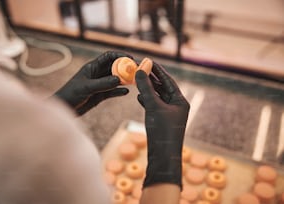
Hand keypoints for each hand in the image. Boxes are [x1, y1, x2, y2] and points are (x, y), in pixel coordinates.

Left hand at [55, 51, 130, 114]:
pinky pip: (112, 92)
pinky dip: (119, 91)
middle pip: (114, 67)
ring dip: (125, 80)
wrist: (64, 108)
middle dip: (126, 68)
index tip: (130, 58)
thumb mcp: (87, 88)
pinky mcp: (100, 95)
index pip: (108, 56)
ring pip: (115, 80)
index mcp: (92, 67)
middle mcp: (97, 74)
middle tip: (137, 70)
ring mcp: (99, 85)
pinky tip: (126, 92)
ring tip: (135, 81)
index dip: (120, 55)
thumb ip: (103, 84)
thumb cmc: (70, 94)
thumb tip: (119, 79)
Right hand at [135, 63, 188, 188]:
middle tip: (140, 68)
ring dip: (148, 89)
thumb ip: (146, 88)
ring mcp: (169, 114)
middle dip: (151, 78)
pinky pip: (154, 106)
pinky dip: (147, 100)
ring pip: (157, 97)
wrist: (162, 157)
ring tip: (137, 80)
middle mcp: (176, 106)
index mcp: (180, 101)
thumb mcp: (153, 107)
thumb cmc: (162, 131)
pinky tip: (138, 96)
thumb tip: (139, 71)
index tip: (148, 60)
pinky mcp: (161, 121)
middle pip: (163, 87)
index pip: (169, 80)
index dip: (158, 70)